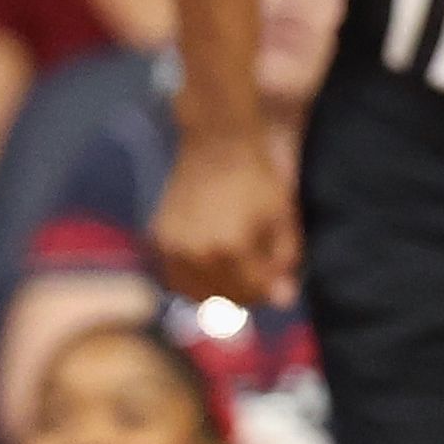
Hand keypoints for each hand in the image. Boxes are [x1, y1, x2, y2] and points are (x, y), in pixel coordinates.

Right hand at [152, 127, 298, 307]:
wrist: (217, 144)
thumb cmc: (257, 177)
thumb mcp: (282, 217)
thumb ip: (284, 260)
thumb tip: (285, 299)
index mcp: (230, 248)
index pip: (254, 291)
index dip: (273, 291)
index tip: (283, 285)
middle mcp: (195, 253)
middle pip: (224, 297)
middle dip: (248, 295)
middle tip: (261, 282)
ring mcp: (172, 248)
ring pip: (196, 294)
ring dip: (218, 295)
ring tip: (237, 278)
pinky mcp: (158, 239)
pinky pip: (175, 277)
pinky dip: (193, 281)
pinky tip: (211, 270)